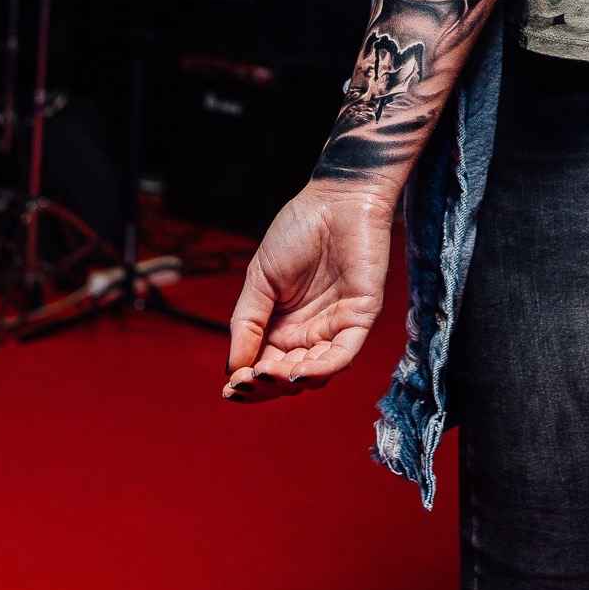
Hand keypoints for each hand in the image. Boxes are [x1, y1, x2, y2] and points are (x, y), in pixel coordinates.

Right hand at [223, 182, 392, 401]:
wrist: (334, 201)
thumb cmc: (296, 233)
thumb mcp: (259, 280)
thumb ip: (247, 322)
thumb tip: (232, 368)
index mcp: (282, 326)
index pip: (264, 366)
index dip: (248, 382)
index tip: (229, 388)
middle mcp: (309, 333)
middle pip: (288, 377)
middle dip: (265, 387)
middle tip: (244, 383)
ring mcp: (335, 327)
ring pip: (315, 373)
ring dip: (288, 381)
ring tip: (263, 373)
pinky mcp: (360, 318)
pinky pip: (343, 354)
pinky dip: (320, 369)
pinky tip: (295, 371)